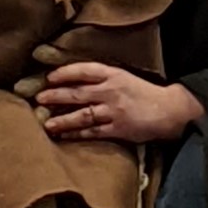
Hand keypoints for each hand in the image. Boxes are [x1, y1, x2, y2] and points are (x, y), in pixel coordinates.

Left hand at [36, 64, 201, 144]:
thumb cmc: (143, 92)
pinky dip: (78, 134)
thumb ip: (101, 79)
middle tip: (39, 99)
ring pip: (83, 115)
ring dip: (63, 119)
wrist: (168, 109)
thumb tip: (73, 82)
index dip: (65, 73)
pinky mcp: (118, 129)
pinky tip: (65, 136)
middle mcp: (111, 91)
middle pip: (78, 93)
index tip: (49, 77)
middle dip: (56, 96)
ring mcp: (114, 111)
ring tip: (47, 123)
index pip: (84, 70)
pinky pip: (93, 132)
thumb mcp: (123, 77)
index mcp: (113, 74)